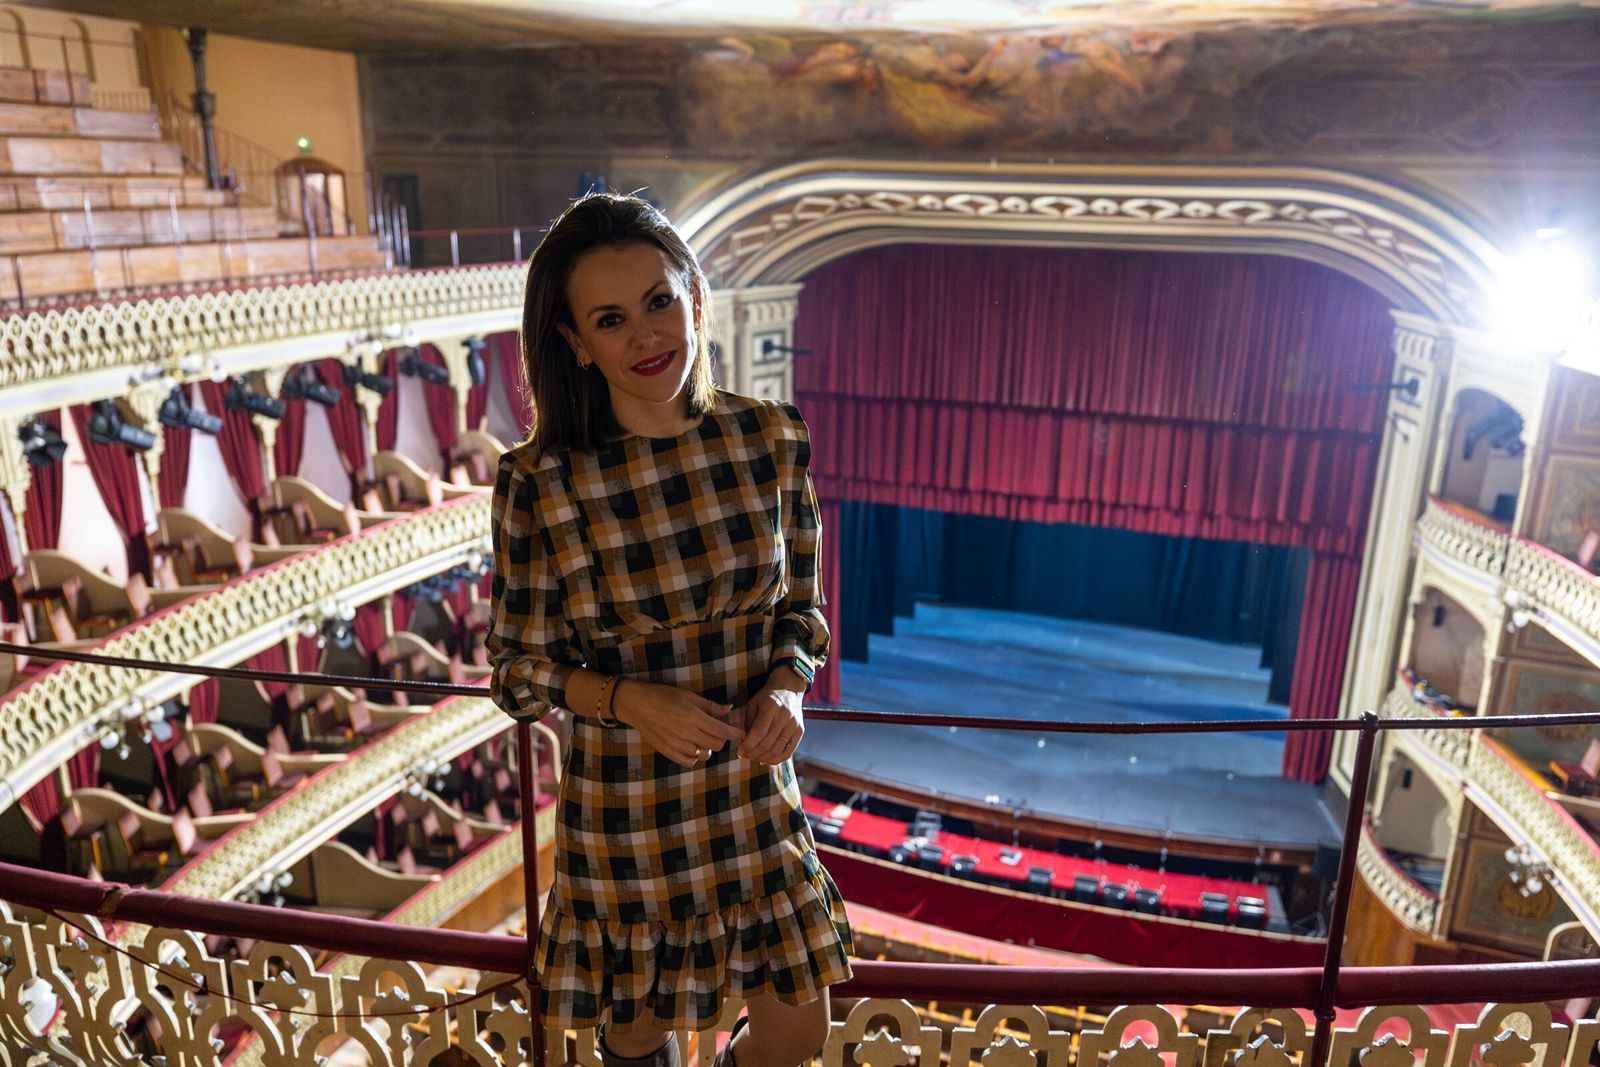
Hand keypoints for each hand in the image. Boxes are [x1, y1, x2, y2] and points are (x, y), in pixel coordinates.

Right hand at [613, 679, 743, 766]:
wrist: (636, 704)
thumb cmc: (663, 695)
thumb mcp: (688, 695)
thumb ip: (710, 706)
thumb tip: (729, 709)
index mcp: (694, 717)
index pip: (722, 731)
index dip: (735, 733)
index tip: (742, 733)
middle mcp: (687, 733)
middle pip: (716, 745)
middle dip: (722, 739)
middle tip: (718, 731)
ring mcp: (677, 745)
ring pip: (704, 755)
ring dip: (708, 748)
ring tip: (703, 738)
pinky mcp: (668, 752)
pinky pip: (689, 762)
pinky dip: (694, 757)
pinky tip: (692, 747)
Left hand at [736, 685, 804, 764]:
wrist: (789, 689)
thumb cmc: (766, 698)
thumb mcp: (753, 704)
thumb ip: (748, 723)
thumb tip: (745, 745)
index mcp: (771, 706)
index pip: (759, 732)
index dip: (748, 746)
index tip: (740, 752)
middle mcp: (785, 715)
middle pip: (768, 743)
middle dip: (753, 753)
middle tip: (746, 755)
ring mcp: (795, 724)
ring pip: (777, 750)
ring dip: (763, 758)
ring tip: (754, 757)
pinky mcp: (800, 731)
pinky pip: (788, 752)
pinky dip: (776, 760)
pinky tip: (766, 760)